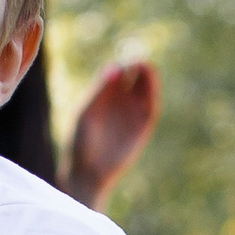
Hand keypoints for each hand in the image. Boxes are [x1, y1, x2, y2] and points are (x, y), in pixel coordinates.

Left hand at [63, 61, 161, 209]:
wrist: (89, 172)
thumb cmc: (81, 142)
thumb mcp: (87, 113)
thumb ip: (100, 91)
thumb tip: (115, 67)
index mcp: (103, 94)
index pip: (117, 72)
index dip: (123, 65)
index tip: (124, 63)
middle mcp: (119, 101)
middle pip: (134, 77)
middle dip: (139, 68)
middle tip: (140, 62)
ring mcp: (132, 114)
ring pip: (146, 90)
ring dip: (150, 79)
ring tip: (148, 70)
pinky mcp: (143, 127)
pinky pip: (151, 108)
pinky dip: (153, 96)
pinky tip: (152, 89)